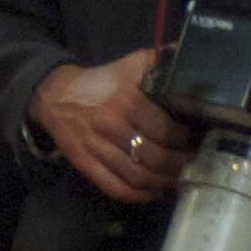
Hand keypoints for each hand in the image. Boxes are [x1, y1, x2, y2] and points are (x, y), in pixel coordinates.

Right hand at [31, 50, 189, 205]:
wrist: (56, 95)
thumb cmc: (102, 81)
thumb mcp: (131, 64)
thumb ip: (160, 62)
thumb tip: (190, 55)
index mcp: (125, 100)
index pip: (163, 130)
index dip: (183, 141)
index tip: (195, 142)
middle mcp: (111, 125)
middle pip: (154, 157)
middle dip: (178, 165)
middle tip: (192, 164)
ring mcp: (96, 148)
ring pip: (138, 177)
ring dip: (163, 183)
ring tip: (178, 179)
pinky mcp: (86, 164)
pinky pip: (116, 188)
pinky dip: (139, 195)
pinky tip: (154, 191)